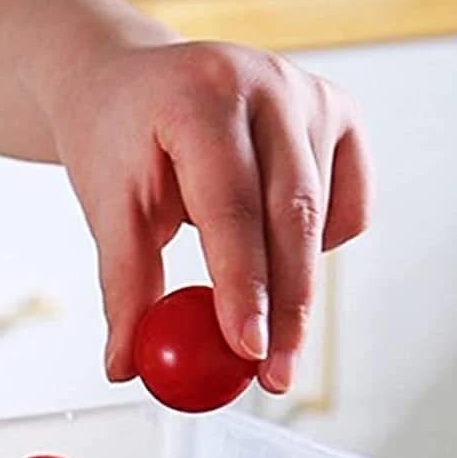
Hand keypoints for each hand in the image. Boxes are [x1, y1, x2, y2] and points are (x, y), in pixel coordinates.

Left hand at [44, 41, 371, 392]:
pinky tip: (273, 241)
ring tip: (247, 308)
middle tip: (273, 375)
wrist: (134, 82)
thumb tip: (127, 367)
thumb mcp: (108, 209)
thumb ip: (124, 287)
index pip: (231, 205)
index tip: (246, 349)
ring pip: (322, 219)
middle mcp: (266, 84)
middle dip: (287, 308)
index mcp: (201, 95)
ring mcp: (310, 95)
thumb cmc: (119, 141)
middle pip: (293, 214)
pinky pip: (348, 209)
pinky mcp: (341, 115)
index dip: (244, 284)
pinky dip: (318, 247)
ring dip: (292, 283)